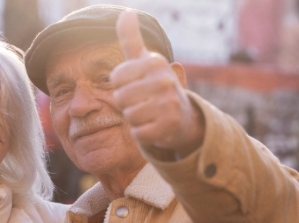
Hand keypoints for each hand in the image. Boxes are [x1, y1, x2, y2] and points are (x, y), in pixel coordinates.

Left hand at [110, 11, 204, 157]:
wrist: (183, 117)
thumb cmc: (155, 86)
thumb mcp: (145, 61)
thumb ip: (131, 39)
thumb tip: (126, 13)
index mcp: (155, 62)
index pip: (115, 78)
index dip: (121, 85)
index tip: (137, 84)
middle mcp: (165, 81)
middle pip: (120, 98)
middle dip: (127, 104)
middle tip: (144, 102)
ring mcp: (169, 105)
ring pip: (128, 116)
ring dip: (135, 119)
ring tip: (149, 114)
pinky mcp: (169, 127)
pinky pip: (138, 133)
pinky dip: (142, 134)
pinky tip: (155, 127)